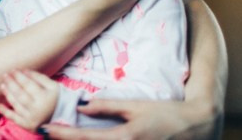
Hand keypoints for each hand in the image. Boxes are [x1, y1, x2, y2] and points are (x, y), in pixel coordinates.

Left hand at [0, 70, 58, 131]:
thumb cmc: (57, 98)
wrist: (62, 117)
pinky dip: (5, 112)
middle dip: (11, 83)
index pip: (28, 84)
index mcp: (44, 98)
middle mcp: (37, 109)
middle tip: (5, 75)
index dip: (19, 76)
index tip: (13, 70)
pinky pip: (14, 119)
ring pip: (16, 105)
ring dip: (7, 94)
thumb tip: (24, 70)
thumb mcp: (53, 86)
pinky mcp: (28, 125)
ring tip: (2, 85)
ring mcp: (32, 118)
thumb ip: (39, 77)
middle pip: (20, 94)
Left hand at [39, 98, 220, 139]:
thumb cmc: (166, 114)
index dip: (61, 134)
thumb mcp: (136, 106)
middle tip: (46, 134)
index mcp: (125, 137)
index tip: (43, 128)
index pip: (85, 138)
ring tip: (62, 137)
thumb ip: (108, 107)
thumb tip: (81, 105)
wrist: (197, 128)